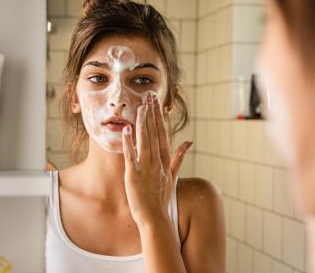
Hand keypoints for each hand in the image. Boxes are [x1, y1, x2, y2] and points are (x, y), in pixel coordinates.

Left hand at [121, 92, 192, 227]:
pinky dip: (129, 143)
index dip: (159, 117)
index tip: (156, 103)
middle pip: (154, 134)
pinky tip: (126, 130)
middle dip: (151, 114)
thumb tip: (188, 141)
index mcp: (165, 161)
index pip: (162, 134)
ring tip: (140, 107)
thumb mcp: (173, 176)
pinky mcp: (134, 175)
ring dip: (142, 123)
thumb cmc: (161, 198)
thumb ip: (179, 158)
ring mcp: (146, 169)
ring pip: (144, 141)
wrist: (155, 218)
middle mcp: (157, 162)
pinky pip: (131, 156)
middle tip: (148, 96)